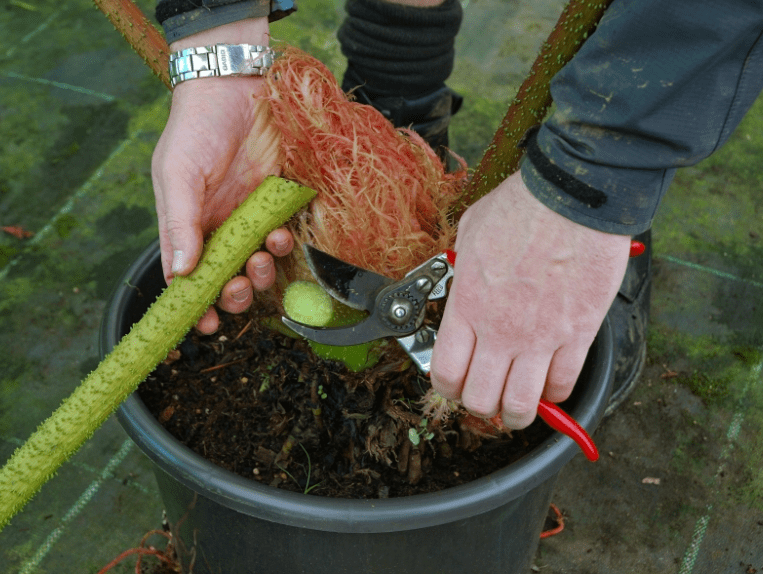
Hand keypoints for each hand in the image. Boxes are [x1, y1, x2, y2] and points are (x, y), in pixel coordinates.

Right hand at [152, 74, 289, 332]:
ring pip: (255, 265)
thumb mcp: (178, 175)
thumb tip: (179, 274)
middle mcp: (217, 229)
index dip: (196, 305)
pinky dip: (281, 246)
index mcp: (185, 227)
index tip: (206, 326)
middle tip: (239, 288)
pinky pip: (280, 239)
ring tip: (261, 258)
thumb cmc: (196, 129)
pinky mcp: (275, 206)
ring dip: (260, 273)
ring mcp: (248, 219)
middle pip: (225, 279)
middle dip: (234, 293)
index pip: (187, 277)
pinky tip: (279, 236)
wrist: (237, 89)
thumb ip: (179, 224)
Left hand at [430, 171, 630, 428]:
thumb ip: (462, 270)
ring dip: (515, 414)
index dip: (447, 388)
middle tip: (486, 397)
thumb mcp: (469, 234)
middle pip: (479, 399)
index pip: (445, 373)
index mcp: (467, 306)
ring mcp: (539, 337)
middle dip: (479, 406)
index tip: (455, 385)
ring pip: (520, 405)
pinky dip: (556, 395)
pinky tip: (551, 385)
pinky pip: (564, 384)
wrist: (572, 197)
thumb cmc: (521, 207)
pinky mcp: (577, 334)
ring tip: (516, 408)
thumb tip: (462, 282)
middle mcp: (500, 330)